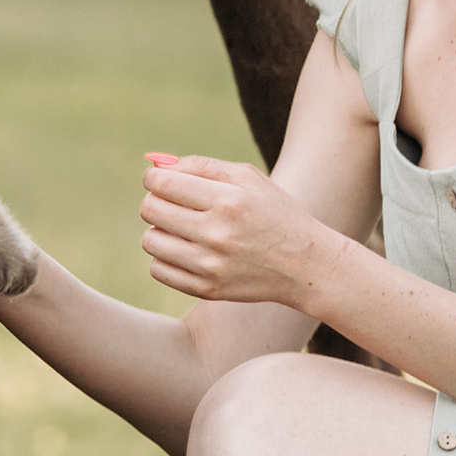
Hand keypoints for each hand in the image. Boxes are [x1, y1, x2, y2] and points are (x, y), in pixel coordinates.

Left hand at [140, 153, 329, 311]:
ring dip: (159, 230)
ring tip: (182, 228)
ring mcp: (211, 266)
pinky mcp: (207, 290)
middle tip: (173, 203)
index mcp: (228, 200)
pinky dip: (165, 257)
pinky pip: (158, 270)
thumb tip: (157, 165)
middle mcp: (217, 234)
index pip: (162, 183)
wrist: (305, 265)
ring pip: (150, 241)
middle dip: (155, 200)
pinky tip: (186, 250)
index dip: (154, 177)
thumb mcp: (249, 178)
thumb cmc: (275, 213)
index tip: (162, 180)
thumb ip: (202, 166)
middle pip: (150, 210)